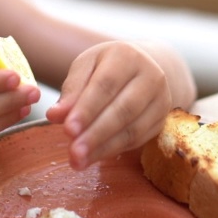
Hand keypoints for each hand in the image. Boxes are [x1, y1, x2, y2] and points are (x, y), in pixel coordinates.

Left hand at [46, 41, 170, 169]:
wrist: (143, 68)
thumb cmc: (106, 67)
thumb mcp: (86, 66)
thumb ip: (71, 90)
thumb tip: (55, 116)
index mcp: (127, 56)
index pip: (106, 85)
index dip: (86, 110)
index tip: (67, 130)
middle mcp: (151, 76)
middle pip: (123, 110)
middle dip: (95, 134)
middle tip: (73, 153)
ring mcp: (161, 99)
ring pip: (132, 129)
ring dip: (103, 148)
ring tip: (78, 161)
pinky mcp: (161, 119)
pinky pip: (137, 140)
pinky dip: (113, 150)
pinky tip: (93, 157)